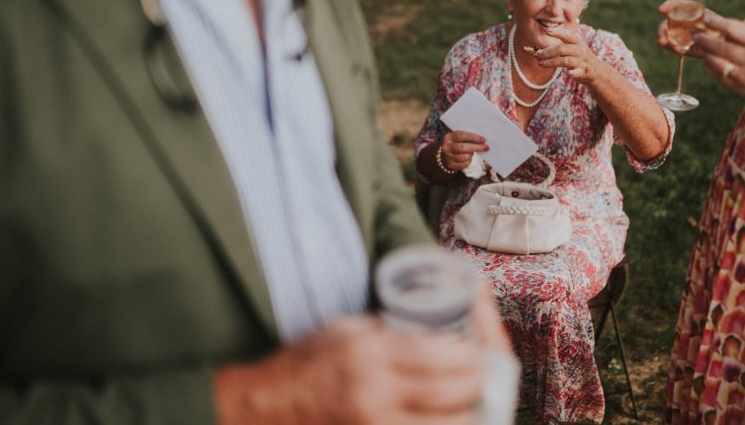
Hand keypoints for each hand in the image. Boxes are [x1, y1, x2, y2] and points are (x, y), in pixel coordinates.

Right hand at [215, 315, 485, 424]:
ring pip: (448, 424)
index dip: (470, 352)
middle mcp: (376, 393)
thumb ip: (391, 330)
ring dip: (465, 411)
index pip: (442, 353)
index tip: (474, 349)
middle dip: (475, 381)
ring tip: (465, 398)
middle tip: (478, 373)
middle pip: (453, 391)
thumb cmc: (306, 363)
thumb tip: (437, 330)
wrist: (267, 407)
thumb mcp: (347, 329)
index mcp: (371, 354)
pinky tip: (443, 415)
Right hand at [440, 131, 487, 171]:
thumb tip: (482, 140)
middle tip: (486, 147)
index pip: (461, 135)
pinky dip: (469, 162)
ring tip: (473, 153)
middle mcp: (447, 147)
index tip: (483, 140)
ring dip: (471, 155)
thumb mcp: (458, 139)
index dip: (473, 137)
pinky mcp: (450, 165)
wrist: (445, 156)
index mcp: (449, 137)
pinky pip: (463, 164)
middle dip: (476, 147)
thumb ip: (467, 138)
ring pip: (463, 157)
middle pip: (462, 147)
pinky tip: (469, 159)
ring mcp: (448, 156)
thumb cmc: (456, 144)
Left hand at [535, 24, 604, 85]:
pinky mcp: (584, 72)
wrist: (597, 71)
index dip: (557, 32)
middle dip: (548, 52)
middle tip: (538, 57)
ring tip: (540, 64)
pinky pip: (578, 72)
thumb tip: (539, 50)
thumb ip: (559, 48)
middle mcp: (580, 50)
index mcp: (577, 42)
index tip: (546, 30)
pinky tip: (568, 74)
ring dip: (551, 62)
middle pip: (562, 49)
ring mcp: (583, 61)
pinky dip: (573, 72)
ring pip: (566, 60)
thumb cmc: (580, 58)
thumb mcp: (572, 49)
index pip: (567, 35)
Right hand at [656, 0, 719, 57]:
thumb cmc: (723, 30)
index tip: (661, 10)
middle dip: (662, 30)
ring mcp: (680, 33)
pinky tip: (680, 51)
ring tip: (676, 49)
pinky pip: (672, 45)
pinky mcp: (680, 44)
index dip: (668, 5)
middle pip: (667, 22)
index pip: (677, 4)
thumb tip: (698, 27)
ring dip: (666, 41)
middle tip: (662, 40)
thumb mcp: (718, 23)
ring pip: (667, 35)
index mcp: (692, 10)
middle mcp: (682, 20)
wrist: (725, 45)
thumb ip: (709, 22)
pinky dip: (673, 48)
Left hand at [693, 11, 744, 111]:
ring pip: (714, 62)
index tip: (706, 17)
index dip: (716, 22)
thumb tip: (724, 28)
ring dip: (704, 53)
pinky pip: (717, 77)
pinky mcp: (740, 89)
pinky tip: (707, 62)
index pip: (732, 29)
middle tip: (696, 34)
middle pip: (719, 46)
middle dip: (703, 39)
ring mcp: (744, 76)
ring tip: (699, 47)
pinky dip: (709, 68)